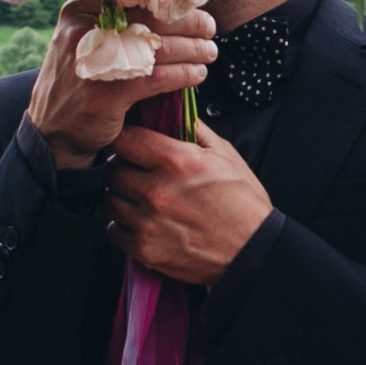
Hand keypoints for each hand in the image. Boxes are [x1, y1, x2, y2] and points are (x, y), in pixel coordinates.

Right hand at [27, 0, 218, 168]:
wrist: (52, 129)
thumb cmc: (82, 78)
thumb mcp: (85, 38)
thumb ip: (117, 20)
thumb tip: (175, 5)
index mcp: (80, 9)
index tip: (193, 0)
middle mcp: (84, 30)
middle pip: (152, 15)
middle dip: (189, 20)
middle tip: (209, 27)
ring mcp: (94, 62)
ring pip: (160, 47)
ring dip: (193, 48)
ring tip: (209, 52)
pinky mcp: (106, 94)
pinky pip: (158, 78)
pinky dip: (184, 74)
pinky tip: (197, 74)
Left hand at [103, 121, 273, 285]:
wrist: (254, 252)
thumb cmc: (243, 203)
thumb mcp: (226, 156)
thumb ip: (195, 131)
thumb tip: (174, 112)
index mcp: (178, 161)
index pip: (125, 139)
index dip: (125, 138)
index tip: (130, 143)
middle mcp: (158, 190)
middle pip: (112, 170)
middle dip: (122, 167)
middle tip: (135, 171)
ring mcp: (149, 222)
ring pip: (110, 200)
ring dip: (122, 196)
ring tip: (139, 198)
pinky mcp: (146, 250)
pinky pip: (114, 231)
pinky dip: (123, 225)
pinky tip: (141, 221)